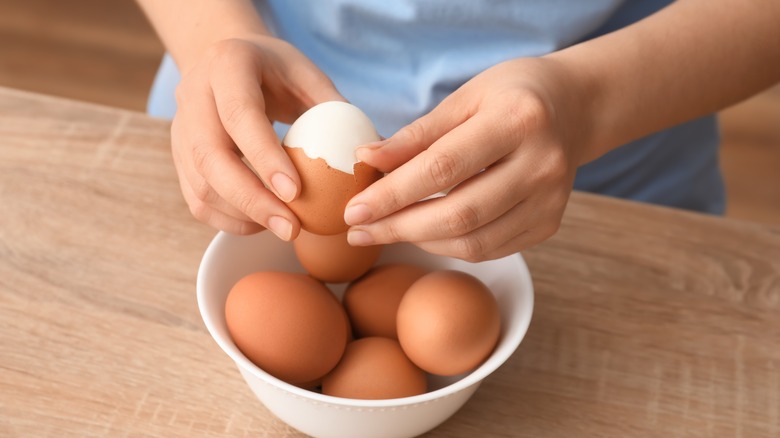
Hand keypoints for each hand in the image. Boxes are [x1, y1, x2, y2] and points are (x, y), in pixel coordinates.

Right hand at [172, 35, 343, 238]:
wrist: (225, 61)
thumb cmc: (276, 72)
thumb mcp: (307, 75)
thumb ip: (334, 108)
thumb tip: (373, 153)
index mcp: (228, 66)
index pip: (240, 115)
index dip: (264, 157)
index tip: (295, 193)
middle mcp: (194, 96)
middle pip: (211, 157)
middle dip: (252, 200)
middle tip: (292, 229)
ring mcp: (180, 130)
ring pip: (200, 185)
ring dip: (242, 215)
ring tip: (284, 229)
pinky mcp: (179, 158)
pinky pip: (197, 199)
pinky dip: (229, 220)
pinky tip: (262, 224)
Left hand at [345, 58, 587, 260]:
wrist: (573, 108)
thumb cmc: (509, 96)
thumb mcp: (463, 99)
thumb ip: (415, 135)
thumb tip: (364, 160)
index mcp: (518, 120)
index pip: (443, 167)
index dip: (392, 194)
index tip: (352, 211)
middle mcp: (542, 164)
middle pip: (459, 214)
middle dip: (399, 228)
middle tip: (357, 232)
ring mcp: (551, 200)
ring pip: (473, 241)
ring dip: (419, 242)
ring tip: (382, 231)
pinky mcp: (550, 223)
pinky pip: (489, 248)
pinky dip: (448, 245)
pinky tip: (421, 233)